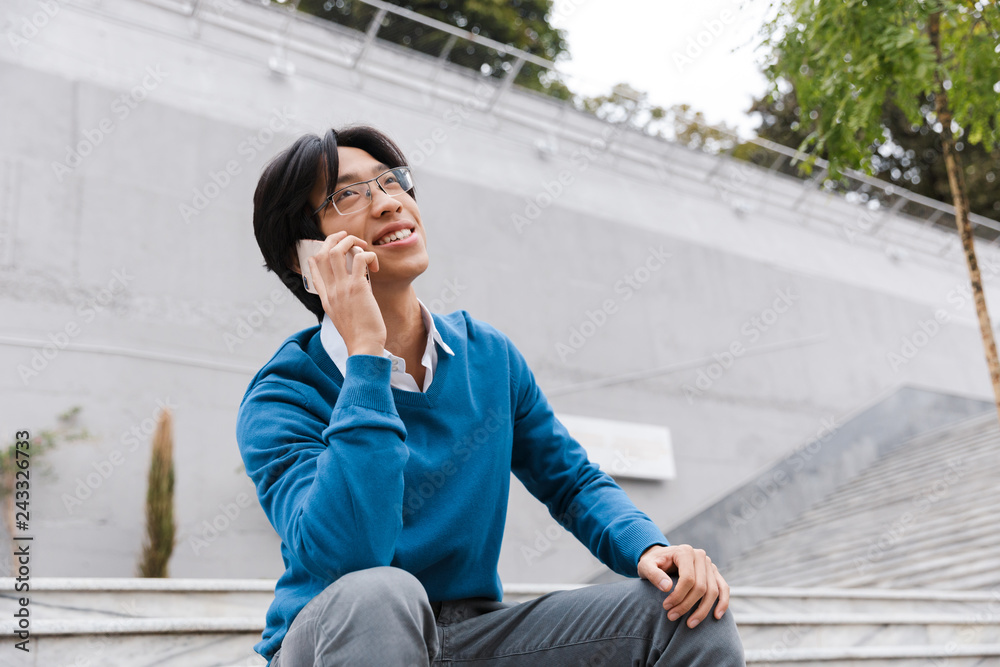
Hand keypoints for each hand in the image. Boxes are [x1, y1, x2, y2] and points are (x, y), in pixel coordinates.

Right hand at [308, 231, 385, 355]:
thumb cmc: (358, 333)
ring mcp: (342, 288)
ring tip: (363, 246)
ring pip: (338, 251)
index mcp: (325, 297)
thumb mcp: (341, 316)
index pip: (313, 267)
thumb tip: (351, 288)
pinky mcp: (358, 287)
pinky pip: (360, 258)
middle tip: (349, 238)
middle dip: (335, 239)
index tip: (332, 248)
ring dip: (351, 242)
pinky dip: (369, 255)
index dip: (320, 251)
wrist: (364, 346)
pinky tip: (375, 266)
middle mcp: (330, 290)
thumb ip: (340, 300)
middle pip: (322, 253)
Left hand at [637, 544, 729, 628]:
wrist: (661, 558)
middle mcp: (700, 556)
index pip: (688, 578)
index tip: (666, 607)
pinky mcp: (714, 573)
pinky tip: (716, 616)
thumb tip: (667, 587)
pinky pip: (723, 588)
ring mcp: (709, 565)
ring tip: (689, 624)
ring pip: (713, 591)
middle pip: (701, 587)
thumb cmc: (653, 563)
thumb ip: (653, 574)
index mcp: (685, 552)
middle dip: (687, 605)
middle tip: (671, 616)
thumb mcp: (645, 566)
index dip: (678, 596)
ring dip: (702, 610)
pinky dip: (723, 603)